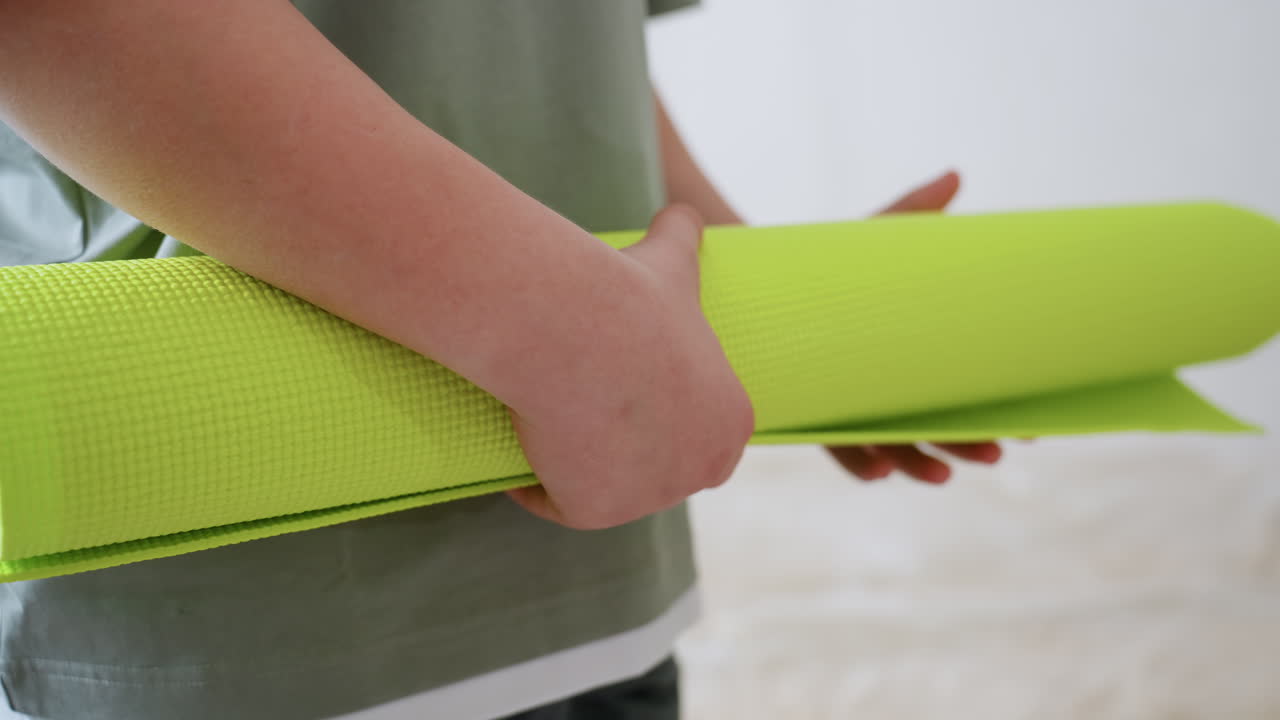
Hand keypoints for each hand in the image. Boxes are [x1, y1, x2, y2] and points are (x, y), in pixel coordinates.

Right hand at [507, 205, 754, 528]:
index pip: (692, 432)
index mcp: (732, 421)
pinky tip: (521, 455)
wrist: (577, 326)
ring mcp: (651, 498)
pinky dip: (536, 486)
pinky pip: (557, 503)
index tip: (614, 385)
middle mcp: (703, 470)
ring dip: (580, 471)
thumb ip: (685, 236)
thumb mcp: (670, 258)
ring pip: (606, 489)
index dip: (650, 413)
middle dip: (621, 452)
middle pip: (654, 470)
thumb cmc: (629, 294)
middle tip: (578, 407)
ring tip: (548, 427)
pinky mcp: (596, 512)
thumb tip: (682, 212)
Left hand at [824, 170, 1002, 483]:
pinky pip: (837, 451)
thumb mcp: (871, 241)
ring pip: (893, 451)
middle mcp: (883, 393)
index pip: (963, 398)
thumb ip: (910, 214)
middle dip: (967, 447)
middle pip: (933, 433)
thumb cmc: (827, 266)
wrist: (760, 284)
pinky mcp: (812, 415)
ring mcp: (848, 408)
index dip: (998, 418)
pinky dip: (859, 464)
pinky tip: (881, 470)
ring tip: (945, 473)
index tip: (1032, 430)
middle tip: (997, 451)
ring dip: (921, 465)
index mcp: (911, 362)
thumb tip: (955, 175)